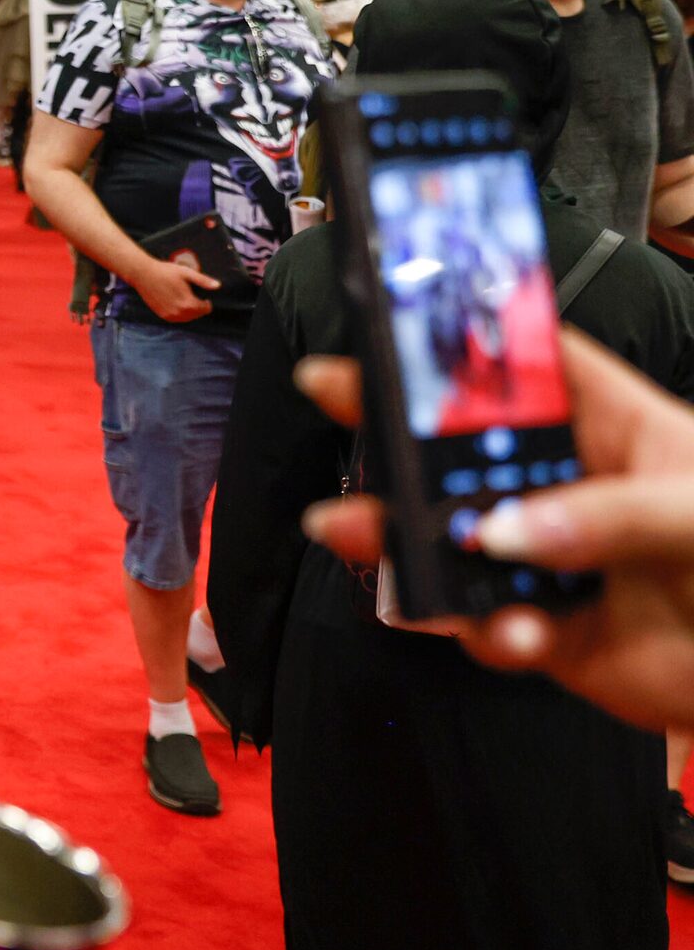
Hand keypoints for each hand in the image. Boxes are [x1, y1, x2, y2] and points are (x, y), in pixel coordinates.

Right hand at [124, 255, 216, 323]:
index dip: (207, 303)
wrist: (143, 274)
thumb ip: (203, 280)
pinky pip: (176, 318)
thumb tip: (218, 286)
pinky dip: (180, 314)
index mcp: (188, 303)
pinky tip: (177, 304)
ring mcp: (169, 315)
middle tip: (196, 298)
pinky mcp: (161, 315)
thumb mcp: (186, 273)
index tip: (204, 297)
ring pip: (186, 318)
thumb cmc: (165, 271)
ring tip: (187, 301)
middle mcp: (179, 312)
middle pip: (196, 315)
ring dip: (189, 312)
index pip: (205, 309)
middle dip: (199, 308)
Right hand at [296, 334, 693, 729]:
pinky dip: (483, 631)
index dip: (471, 335)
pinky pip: (490, 626)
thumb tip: (509, 531)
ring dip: (399, 537)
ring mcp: (557, 561)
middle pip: (469, 443)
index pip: (535, 363)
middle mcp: (574, 486)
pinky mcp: (554, 634)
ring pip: (456, 538)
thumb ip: (611, 516)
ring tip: (352, 531)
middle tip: (331, 393)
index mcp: (619, 429)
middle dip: (398, 423)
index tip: (401, 316)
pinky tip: (511, 634)